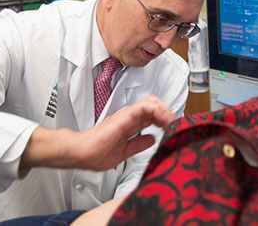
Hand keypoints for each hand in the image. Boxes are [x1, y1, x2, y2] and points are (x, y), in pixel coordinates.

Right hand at [21, 95, 174, 171]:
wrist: (81, 153)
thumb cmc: (95, 153)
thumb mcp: (124, 152)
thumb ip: (138, 144)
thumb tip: (152, 139)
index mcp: (129, 126)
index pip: (151, 117)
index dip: (164, 120)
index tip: (174, 128)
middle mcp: (129, 118)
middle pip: (154, 107)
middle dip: (167, 114)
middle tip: (176, 124)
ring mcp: (127, 115)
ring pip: (152, 104)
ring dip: (165, 112)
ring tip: (173, 121)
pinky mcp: (125, 116)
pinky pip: (145, 107)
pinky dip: (157, 111)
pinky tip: (165, 119)